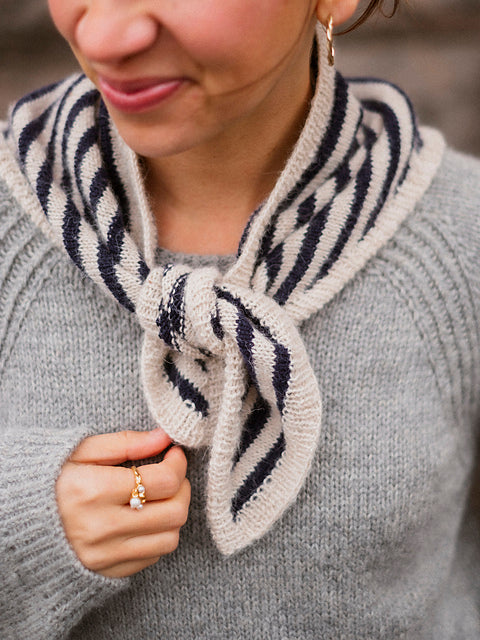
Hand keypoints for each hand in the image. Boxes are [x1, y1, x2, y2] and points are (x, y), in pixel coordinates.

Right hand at [56, 429, 190, 577]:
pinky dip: (157, 536)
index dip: (178, 464)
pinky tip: (144, 518)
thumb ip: (126, 443)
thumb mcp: (82, 451)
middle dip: (182, 489)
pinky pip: (152, 557)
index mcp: (94, 491)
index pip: (163, 481)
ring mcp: (103, 555)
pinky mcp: (105, 572)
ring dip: (173, 515)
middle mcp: (101, 528)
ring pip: (169, 539)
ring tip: (160, 497)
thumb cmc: (52, 479)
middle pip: (173, 513)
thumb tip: (164, 437)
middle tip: (172, 474)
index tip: (174, 454)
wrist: (17, 521)